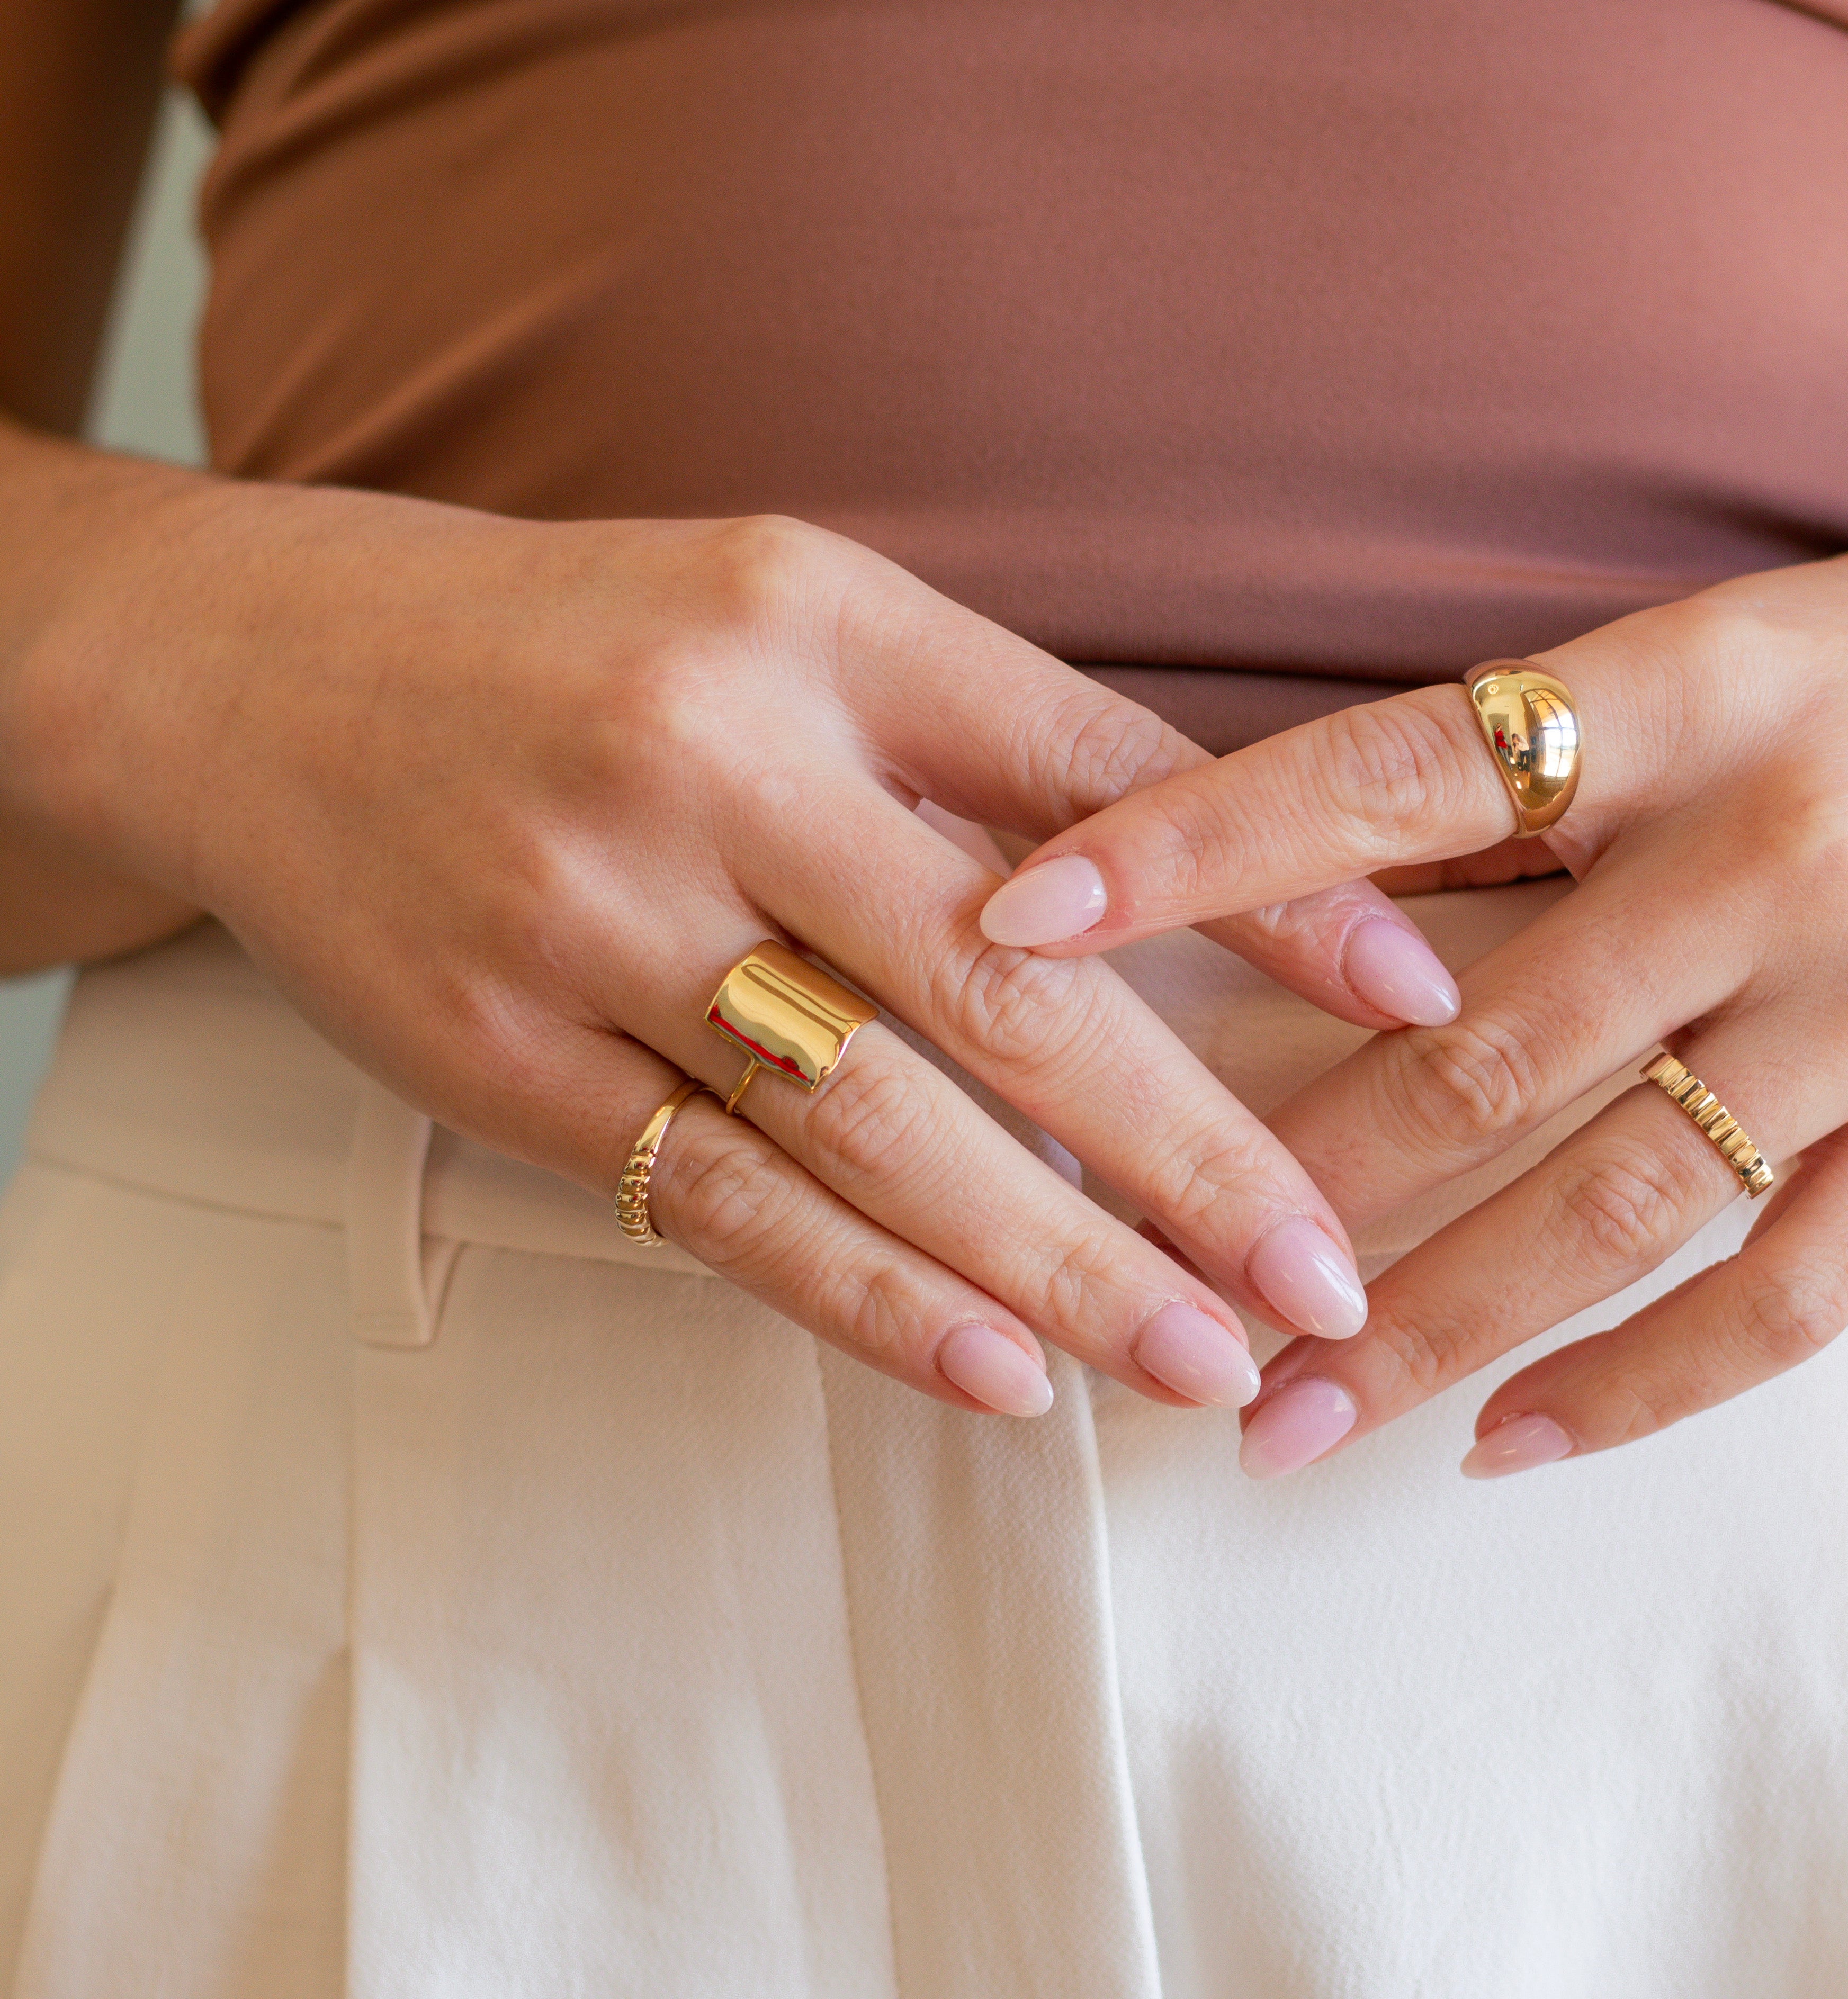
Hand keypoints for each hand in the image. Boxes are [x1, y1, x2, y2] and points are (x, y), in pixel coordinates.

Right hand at [8, 475, 1458, 1413]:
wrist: (268, 675)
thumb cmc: (590, 652)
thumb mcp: (798, 623)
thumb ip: (999, 746)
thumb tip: (1237, 897)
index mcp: (817, 629)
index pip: (1096, 778)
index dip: (1273, 905)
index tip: (1427, 1016)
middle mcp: (710, 765)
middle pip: (1002, 993)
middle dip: (1192, 1154)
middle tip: (1326, 1278)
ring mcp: (593, 920)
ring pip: (870, 1129)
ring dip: (1059, 1266)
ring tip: (1201, 1364)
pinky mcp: (504, 1055)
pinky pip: (717, 1205)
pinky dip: (869, 1300)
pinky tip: (996, 1375)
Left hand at [977, 496, 1847, 1470]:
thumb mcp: (1719, 664)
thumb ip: (1531, 790)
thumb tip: (1299, 925)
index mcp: (1695, 691)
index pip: (1394, 774)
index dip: (1194, 851)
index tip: (1016, 929)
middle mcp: (1786, 847)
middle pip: (1483, 1052)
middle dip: (1289, 1185)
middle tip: (1129, 1282)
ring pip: (1610, 1203)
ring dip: (1422, 1327)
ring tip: (1275, 1417)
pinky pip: (1784, 1297)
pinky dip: (1633, 1384)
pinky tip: (1502, 1439)